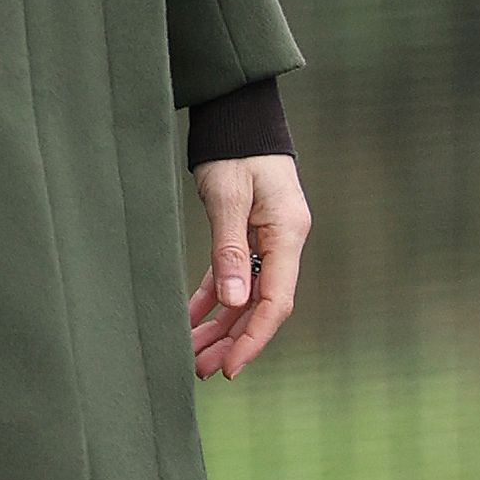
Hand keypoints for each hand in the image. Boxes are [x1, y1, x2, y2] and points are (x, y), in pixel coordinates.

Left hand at [188, 153, 310, 379]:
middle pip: (260, 305)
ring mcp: (266, 238)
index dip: (253, 339)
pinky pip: (232, 273)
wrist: (237, 109)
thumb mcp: (228, 196)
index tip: (230, 368)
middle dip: (233, 341)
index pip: (276, 302)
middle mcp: (282, 242)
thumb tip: (233, 304)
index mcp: (287, 235)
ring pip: (245, 294)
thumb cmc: (234, 147)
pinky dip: (214, 297)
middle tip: (202, 370)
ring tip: (193, 356)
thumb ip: (230, 248)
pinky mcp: (248, 231)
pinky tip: (193, 319)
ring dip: (221, 325)